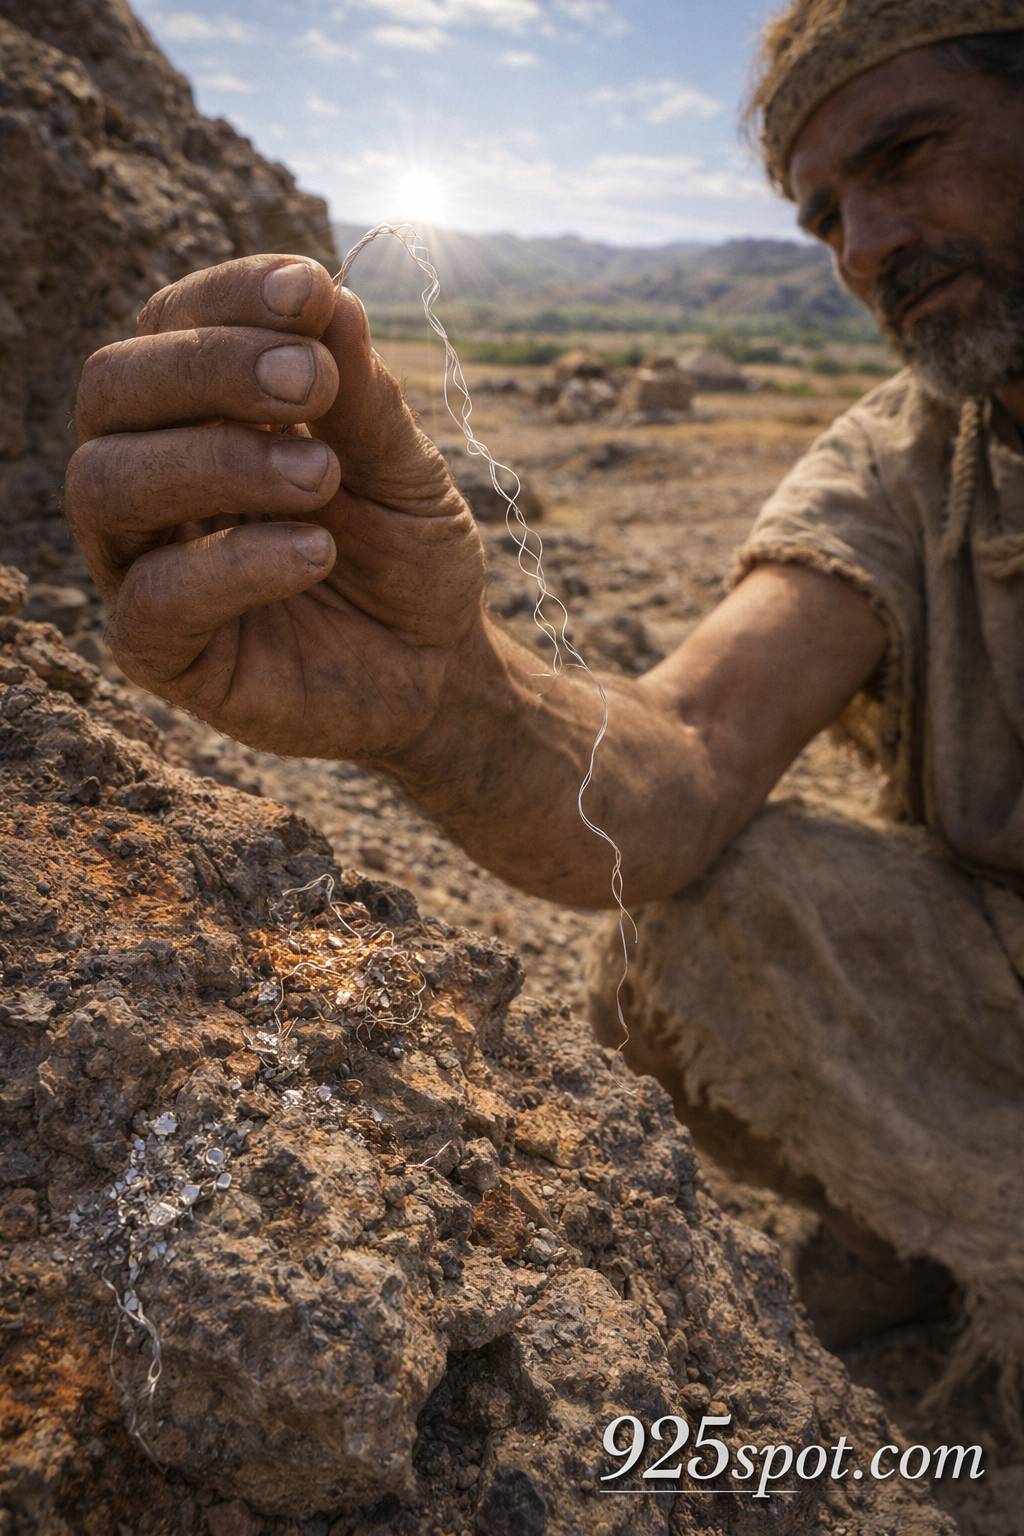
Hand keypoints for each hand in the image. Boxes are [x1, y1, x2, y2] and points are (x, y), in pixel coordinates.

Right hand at [67, 254, 485, 760]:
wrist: (436, 671)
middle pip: (110, 389)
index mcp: (200, 414)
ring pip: (104, 484)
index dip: (228, 297)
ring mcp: (145, 564)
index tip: (308, 292)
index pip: (169, 324)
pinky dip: (233, 564)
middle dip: (209, 366)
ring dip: (218, 461)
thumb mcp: (405, 471)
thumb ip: (363, 398)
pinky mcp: (161, 653)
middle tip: (312, 382)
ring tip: (322, 476)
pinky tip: (316, 552)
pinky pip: (153, 598)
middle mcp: (152, 477)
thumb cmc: (408, 557)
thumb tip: (327, 298)